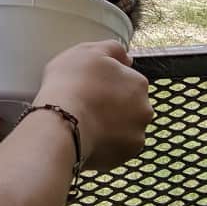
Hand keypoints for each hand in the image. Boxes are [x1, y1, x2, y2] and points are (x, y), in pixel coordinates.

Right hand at [32, 40, 152, 171]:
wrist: (61, 125)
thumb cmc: (71, 83)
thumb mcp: (88, 51)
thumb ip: (112, 49)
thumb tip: (127, 58)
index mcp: (138, 83)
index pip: (127, 80)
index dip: (107, 82)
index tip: (89, 85)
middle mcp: (145, 110)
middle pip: (130, 104)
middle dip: (113, 104)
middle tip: (87, 103)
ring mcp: (137, 135)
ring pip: (125, 127)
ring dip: (111, 124)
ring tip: (85, 122)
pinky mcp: (125, 156)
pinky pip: (116, 147)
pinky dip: (106, 143)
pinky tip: (88, 136)